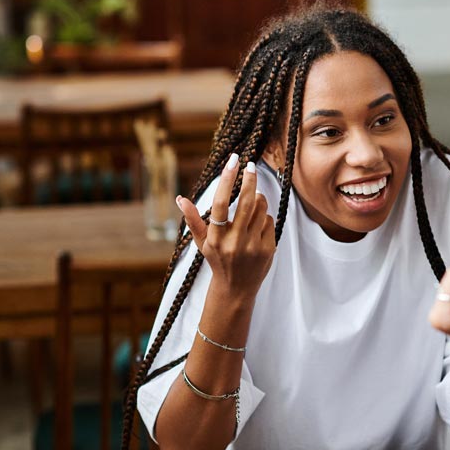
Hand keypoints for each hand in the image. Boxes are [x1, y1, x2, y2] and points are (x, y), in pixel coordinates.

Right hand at [178, 154, 274, 297]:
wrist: (236, 289)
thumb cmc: (218, 260)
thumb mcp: (202, 242)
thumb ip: (192, 220)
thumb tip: (180, 199)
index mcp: (216, 238)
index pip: (220, 203)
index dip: (226, 180)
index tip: (232, 161)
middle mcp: (234, 242)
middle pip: (246, 202)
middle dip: (250, 179)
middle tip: (250, 165)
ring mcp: (253, 246)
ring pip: (261, 209)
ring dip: (257, 199)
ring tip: (251, 204)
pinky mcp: (268, 249)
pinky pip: (269, 221)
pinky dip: (264, 218)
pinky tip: (257, 227)